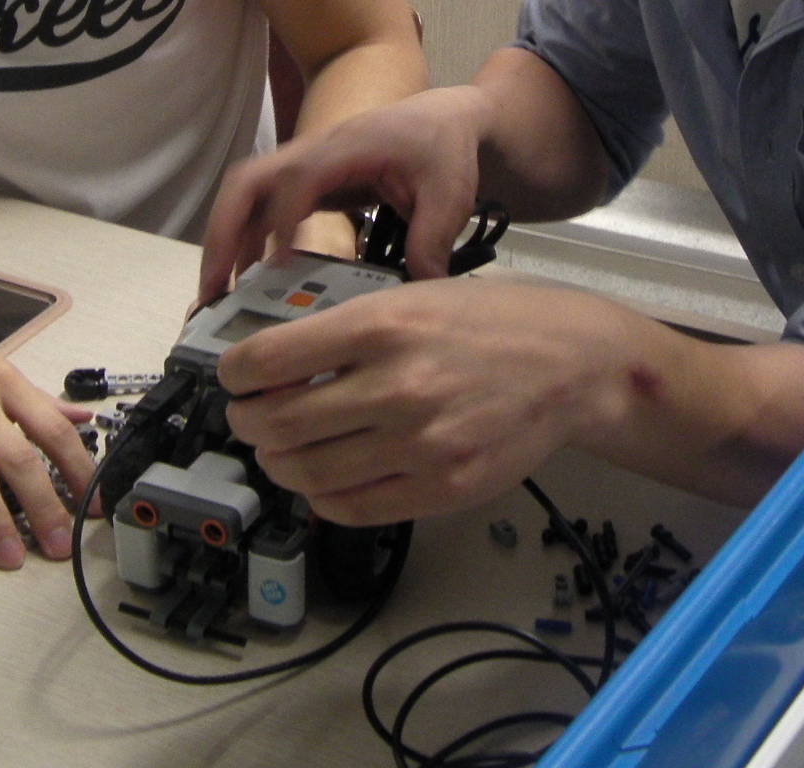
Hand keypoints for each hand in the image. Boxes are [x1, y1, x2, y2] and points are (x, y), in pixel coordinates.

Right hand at [199, 87, 490, 304]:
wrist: (446, 119)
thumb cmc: (444, 146)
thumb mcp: (450, 193)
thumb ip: (433, 239)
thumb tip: (417, 289)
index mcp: (348, 148)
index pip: (298, 179)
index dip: (282, 219)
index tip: (278, 265)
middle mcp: (314, 152)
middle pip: (246, 182)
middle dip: (224, 233)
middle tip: (213, 288)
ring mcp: (304, 166)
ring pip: (244, 194)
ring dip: (226, 240)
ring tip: (218, 293)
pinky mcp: (306, 183)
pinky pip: (260, 207)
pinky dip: (246, 240)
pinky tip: (248, 278)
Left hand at [219, 278, 632, 523]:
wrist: (571, 363)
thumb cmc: (490, 323)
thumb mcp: (411, 297)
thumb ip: (345, 330)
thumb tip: (273, 363)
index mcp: (382, 326)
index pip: (268, 358)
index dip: (234, 372)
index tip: (233, 376)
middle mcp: (396, 387)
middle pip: (277, 423)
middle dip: (247, 422)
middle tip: (248, 416)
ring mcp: (420, 445)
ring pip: (306, 471)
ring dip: (277, 462)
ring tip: (281, 448)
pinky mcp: (442, 489)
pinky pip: (350, 506)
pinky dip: (320, 495)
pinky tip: (321, 476)